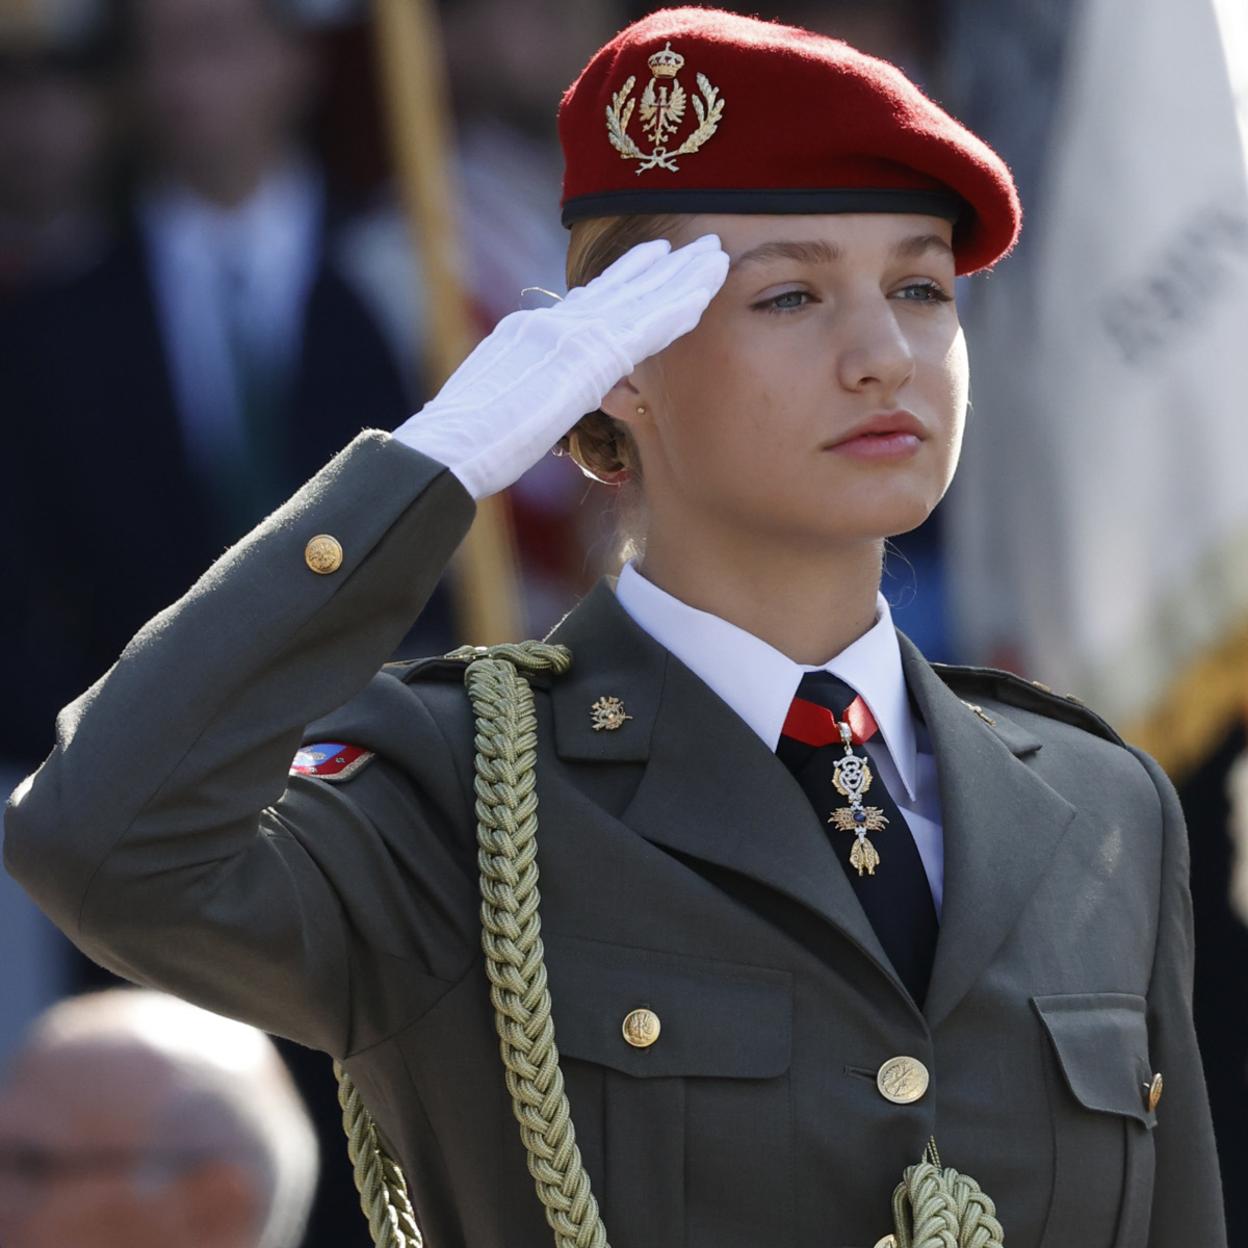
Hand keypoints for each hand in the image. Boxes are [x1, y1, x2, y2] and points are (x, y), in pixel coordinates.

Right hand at [392, 233, 728, 498]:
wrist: (446, 447)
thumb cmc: (458, 447)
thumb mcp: (493, 407)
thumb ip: (523, 393)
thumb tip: (535, 402)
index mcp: (527, 334)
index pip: (585, 303)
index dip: (623, 281)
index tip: (651, 262)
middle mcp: (550, 324)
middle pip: (616, 289)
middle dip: (658, 267)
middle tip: (696, 247)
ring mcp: (567, 335)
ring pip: (639, 298)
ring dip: (682, 276)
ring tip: (715, 252)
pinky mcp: (584, 357)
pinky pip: (645, 326)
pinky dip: (677, 305)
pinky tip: (706, 291)